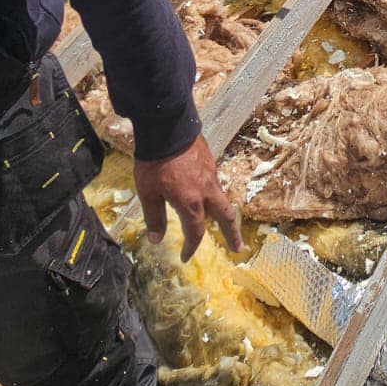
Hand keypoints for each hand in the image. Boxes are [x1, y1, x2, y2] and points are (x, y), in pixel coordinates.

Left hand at [134, 136, 244, 260]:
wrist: (168, 128)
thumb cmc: (155, 163)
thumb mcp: (148, 193)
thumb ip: (154, 217)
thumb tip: (156, 240)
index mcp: (191, 203)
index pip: (196, 232)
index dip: (191, 247)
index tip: (186, 257)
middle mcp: (206, 191)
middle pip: (225, 217)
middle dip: (232, 234)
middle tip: (238, 248)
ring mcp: (211, 175)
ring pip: (222, 200)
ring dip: (225, 215)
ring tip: (224, 223)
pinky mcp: (210, 162)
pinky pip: (215, 184)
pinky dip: (215, 196)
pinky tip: (207, 194)